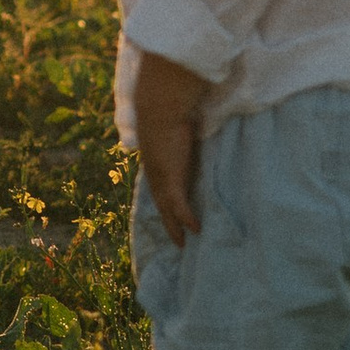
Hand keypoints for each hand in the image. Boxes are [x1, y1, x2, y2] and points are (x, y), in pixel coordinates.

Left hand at [133, 52, 208, 248]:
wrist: (159, 107)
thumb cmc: (168, 108)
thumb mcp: (175, 118)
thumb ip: (181, 122)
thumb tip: (190, 115)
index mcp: (154, 159)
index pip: (158, 183)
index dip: (163, 197)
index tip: (168, 208)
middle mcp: (154, 172)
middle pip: (160, 203)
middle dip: (167, 221)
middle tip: (175, 237)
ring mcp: (161, 178)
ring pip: (167, 210)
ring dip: (174, 227)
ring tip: (182, 243)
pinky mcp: (171, 180)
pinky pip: (179, 206)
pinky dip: (186, 219)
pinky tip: (195, 230)